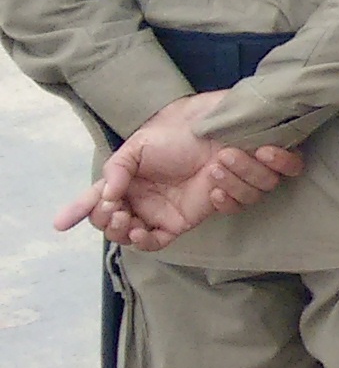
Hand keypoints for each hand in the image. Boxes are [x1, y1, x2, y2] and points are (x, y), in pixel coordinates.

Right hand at [53, 94, 303, 248]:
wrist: (208, 129)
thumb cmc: (170, 136)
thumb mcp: (134, 149)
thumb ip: (115, 172)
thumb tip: (102, 199)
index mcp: (123, 189)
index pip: (101, 215)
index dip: (100, 220)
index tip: (107, 209)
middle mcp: (143, 205)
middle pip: (121, 235)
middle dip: (116, 231)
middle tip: (120, 218)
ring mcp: (167, 213)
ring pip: (145, 238)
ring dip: (138, 229)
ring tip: (135, 215)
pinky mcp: (193, 216)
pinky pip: (170, 237)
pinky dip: (158, 237)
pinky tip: (164, 219)